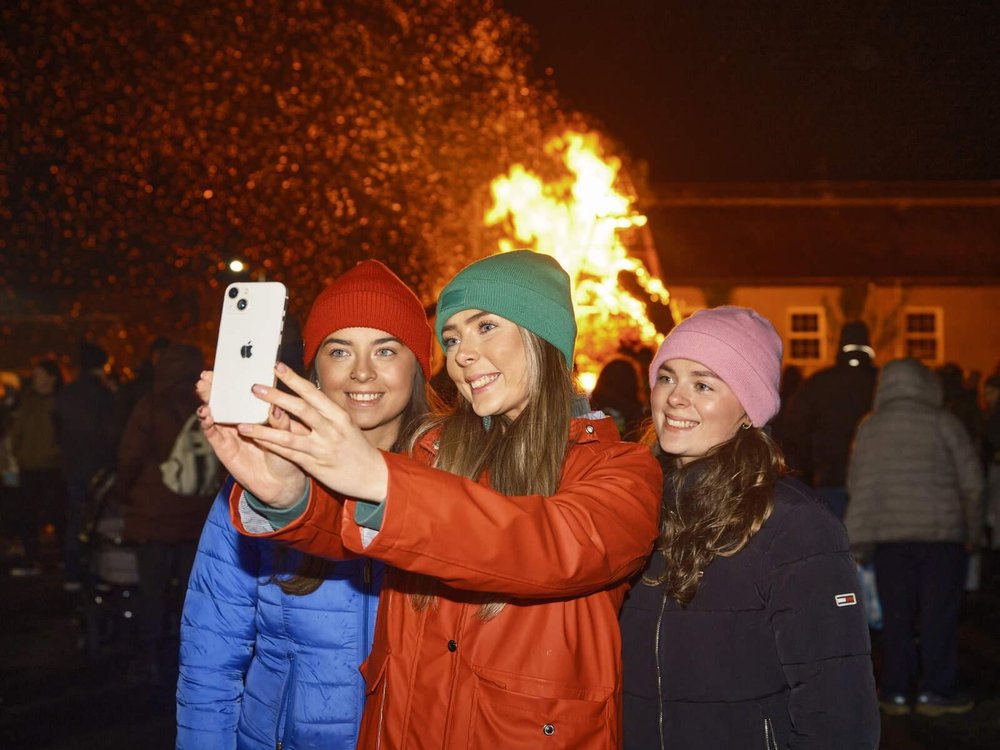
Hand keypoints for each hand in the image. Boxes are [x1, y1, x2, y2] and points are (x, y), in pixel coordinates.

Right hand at [196, 370, 306, 505]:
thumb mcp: (288, 436)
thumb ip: (280, 422)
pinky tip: (206, 414)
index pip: (244, 391)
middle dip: (214, 386)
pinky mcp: (224, 448)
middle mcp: (242, 418)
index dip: (235, 379)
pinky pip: (213, 433)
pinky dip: (208, 423)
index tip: (228, 366)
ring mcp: (231, 432)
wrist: (282, 483)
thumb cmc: (289, 455)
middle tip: (207, 376)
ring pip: (215, 412)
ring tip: (203, 391)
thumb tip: (275, 405)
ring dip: (207, 400)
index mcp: (258, 411)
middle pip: (224, 399)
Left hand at [234, 363, 389, 503]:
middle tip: (254, 387)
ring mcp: (322, 448)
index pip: (312, 393)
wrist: (373, 476)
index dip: (293, 379)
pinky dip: (271, 446)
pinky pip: (288, 454)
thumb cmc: (356, 448)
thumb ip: (324, 412)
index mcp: (338, 415)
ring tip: (241, 423)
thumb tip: (304, 393)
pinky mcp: (315, 465)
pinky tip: (256, 441)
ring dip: (263, 428)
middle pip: (300, 409)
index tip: (276, 366)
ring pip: (289, 435)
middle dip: (276, 397)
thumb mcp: (345, 425)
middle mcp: (331, 429)